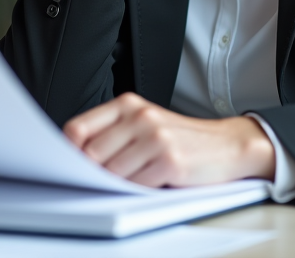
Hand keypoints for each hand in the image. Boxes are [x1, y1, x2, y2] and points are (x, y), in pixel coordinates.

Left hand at [62, 93, 275, 187]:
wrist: (227, 145)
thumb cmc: (181, 138)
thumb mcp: (145, 124)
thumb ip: (112, 133)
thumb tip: (74, 156)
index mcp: (128, 105)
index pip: (79, 128)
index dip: (68, 151)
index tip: (67, 165)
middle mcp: (140, 117)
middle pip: (91, 154)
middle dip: (92, 173)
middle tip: (101, 180)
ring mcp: (156, 138)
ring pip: (112, 173)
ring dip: (117, 184)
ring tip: (133, 178)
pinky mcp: (170, 161)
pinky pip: (136, 185)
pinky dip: (137, 190)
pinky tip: (150, 183)